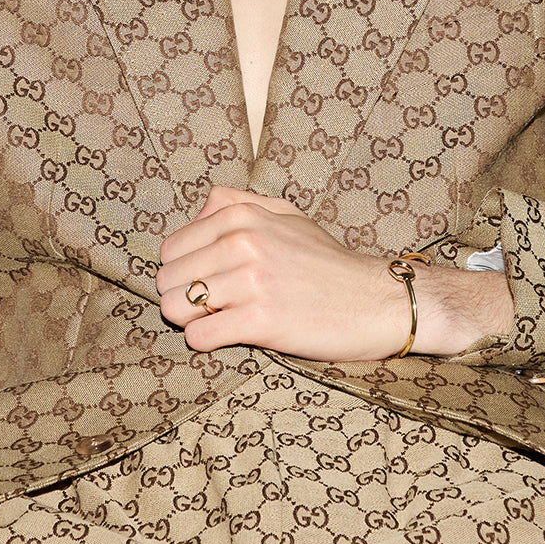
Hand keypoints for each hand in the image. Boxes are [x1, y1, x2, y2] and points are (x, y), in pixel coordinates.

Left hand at [156, 186, 512, 360]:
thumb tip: (197, 212)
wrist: (377, 300)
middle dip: (182, 296)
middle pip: (167, 279)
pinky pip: (199, 335)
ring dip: (191, 320)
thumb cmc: (327, 260)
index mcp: (242, 215)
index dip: (182, 270)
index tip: (205, 282)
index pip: (171, 247)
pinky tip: (231, 335)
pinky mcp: (261, 321)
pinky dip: (207, 340)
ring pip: (175, 307)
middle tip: (212, 305)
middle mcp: (243, 242)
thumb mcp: (285, 213)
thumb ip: (236, 203)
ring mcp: (251, 281)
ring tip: (219, 320)